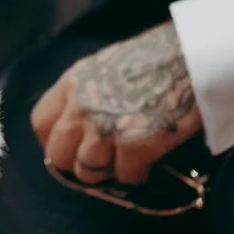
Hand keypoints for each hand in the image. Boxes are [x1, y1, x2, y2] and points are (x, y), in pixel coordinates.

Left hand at [31, 21, 201, 189]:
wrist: (192, 57)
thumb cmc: (153, 59)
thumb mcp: (104, 67)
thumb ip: (85, 94)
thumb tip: (79, 126)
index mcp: (72, 84)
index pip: (41, 123)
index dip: (54, 141)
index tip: (70, 147)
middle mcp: (82, 107)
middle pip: (59, 155)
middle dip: (78, 163)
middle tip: (101, 161)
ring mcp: (106, 128)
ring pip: (89, 171)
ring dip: (108, 171)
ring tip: (126, 160)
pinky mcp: (135, 146)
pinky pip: (125, 176)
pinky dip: (136, 174)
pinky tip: (147, 162)